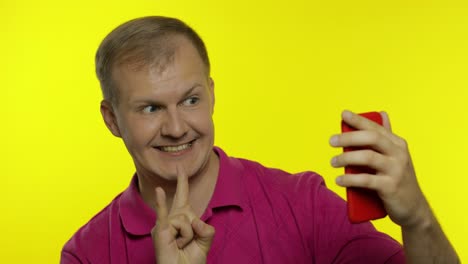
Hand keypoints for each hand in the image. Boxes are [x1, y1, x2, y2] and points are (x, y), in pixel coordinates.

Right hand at [151, 166, 214, 263]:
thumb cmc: (191, 261)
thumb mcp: (205, 242)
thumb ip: (206, 229)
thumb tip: (193, 220)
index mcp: (182, 220)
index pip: (182, 197)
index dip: (182, 183)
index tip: (181, 169)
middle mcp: (171, 220)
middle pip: (184, 206)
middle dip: (184, 198)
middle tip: (181, 198)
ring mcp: (164, 225)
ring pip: (185, 221)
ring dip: (188, 236)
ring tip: (181, 246)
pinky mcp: (160, 232)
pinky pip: (163, 215)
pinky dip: (161, 203)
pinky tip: (158, 191)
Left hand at [330, 110, 430, 227]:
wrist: (414, 209)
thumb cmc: (398, 179)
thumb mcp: (395, 156)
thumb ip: (386, 137)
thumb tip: (381, 113)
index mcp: (398, 144)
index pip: (376, 128)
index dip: (359, 120)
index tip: (344, 114)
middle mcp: (399, 154)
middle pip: (372, 139)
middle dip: (349, 137)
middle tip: (332, 141)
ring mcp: (396, 171)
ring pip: (368, 158)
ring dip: (346, 158)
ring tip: (332, 162)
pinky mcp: (391, 187)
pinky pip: (366, 180)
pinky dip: (350, 179)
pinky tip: (339, 180)